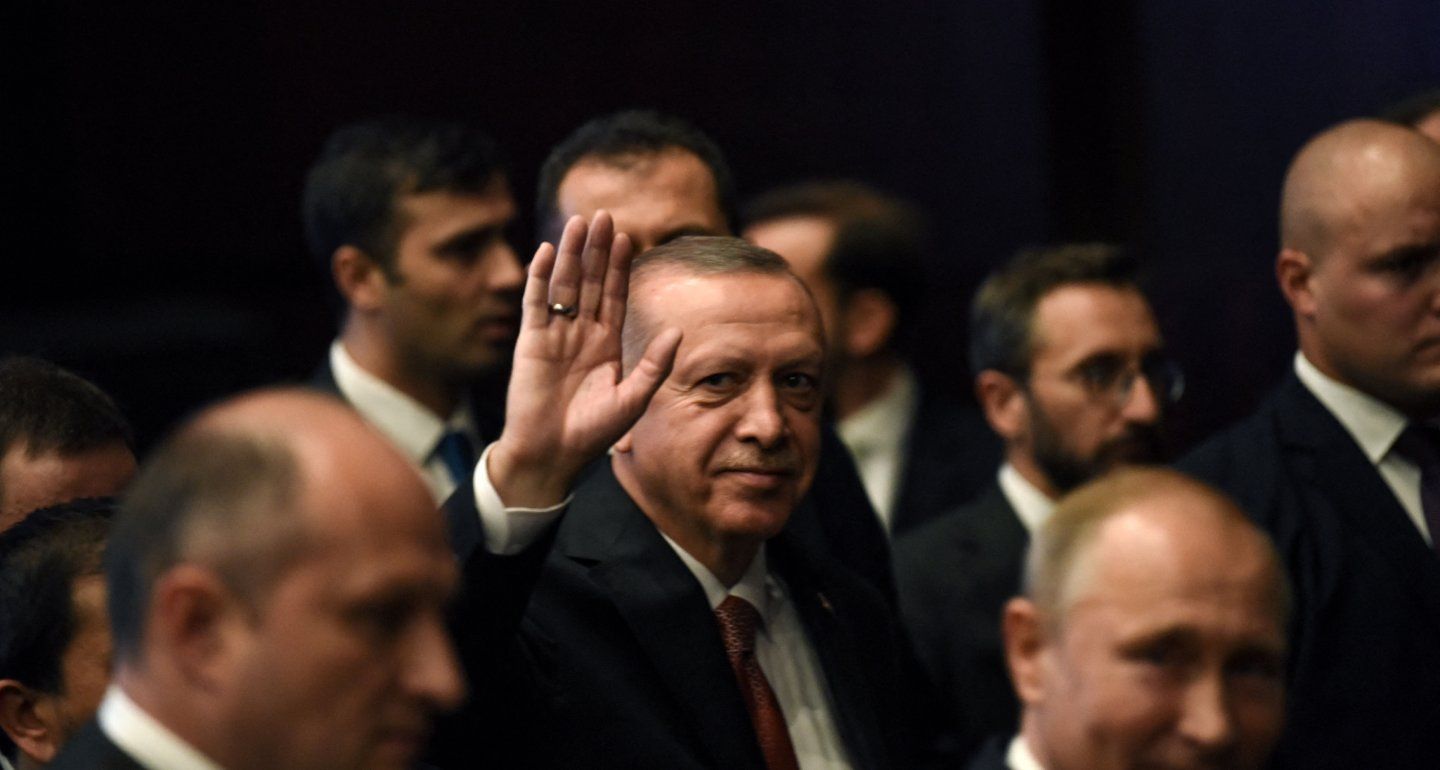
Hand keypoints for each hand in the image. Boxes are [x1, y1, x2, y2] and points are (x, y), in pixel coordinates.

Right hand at [487, 211, 680, 506]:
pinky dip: (541, 277)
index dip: (620, 266)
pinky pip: (537, 303)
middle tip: (604, 214)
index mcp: (607, 344)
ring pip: (565, 285)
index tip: (628, 236)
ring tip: (578, 222)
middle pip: (591, 281)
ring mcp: (555, 335)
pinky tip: (547, 252)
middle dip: (597, 249)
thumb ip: (654, 365)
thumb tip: (678, 331)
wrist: (552, 454)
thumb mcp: (633, 399)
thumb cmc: (593, 434)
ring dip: (571, 254)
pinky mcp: (532, 342)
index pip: (615, 295)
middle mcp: (581, 333)